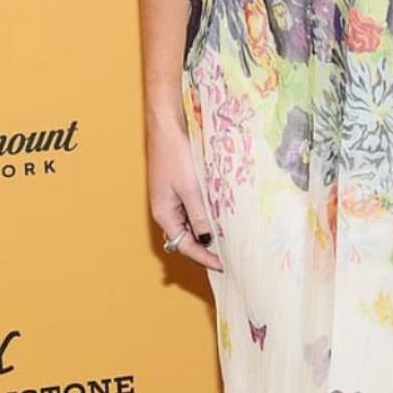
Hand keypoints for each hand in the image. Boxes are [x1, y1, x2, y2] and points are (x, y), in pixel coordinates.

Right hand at [148, 119, 223, 270]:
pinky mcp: (177, 189)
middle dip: (205, 248)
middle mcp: (166, 210)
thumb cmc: (175, 155)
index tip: (223, 266)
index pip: (185, 246)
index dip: (204, 257)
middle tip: (228, 256)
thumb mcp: (191, 188)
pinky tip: (220, 217)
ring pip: (190, 225)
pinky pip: (191, 210)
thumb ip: (199, 215)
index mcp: (164, 214)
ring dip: (206, 232)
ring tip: (228, 240)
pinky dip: (204, 217)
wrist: (167, 127)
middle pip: (186, 238)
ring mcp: (171, 200)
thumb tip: (205, 240)